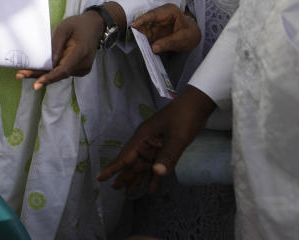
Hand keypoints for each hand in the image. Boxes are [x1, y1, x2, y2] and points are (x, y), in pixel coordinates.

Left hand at [15, 10, 103, 89]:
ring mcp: (83, 68)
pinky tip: (37, 69)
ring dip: (43, 74)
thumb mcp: (64, 28)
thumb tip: (49, 62)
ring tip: (23, 72)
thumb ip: (56, 44)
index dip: (49, 77)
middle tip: (20, 75)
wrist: (94, 26)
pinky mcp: (80, 69)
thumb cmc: (77, 25)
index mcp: (80, 53)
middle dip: (39, 76)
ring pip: (60, 74)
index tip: (37, 83)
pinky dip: (51, 71)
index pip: (63, 70)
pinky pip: (63, 71)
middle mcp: (83, 64)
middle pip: (59, 74)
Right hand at [97, 85, 215, 193]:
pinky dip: (154, 176)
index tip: (101, 178)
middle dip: (124, 175)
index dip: (114, 168)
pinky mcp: (165, 147)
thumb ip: (168, 155)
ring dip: (137, 178)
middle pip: (132, 162)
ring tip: (129, 193)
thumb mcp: (177, 137)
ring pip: (143, 165)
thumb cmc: (183, 117)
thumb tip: (156, 173)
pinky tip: (152, 188)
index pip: (125, 156)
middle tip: (115, 189)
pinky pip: (157, 164)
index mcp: (143, 137)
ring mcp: (155, 145)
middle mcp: (146, 142)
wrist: (197, 105)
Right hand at [130, 3, 200, 53]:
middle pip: (146, 21)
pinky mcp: (154, 30)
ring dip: (141, 37)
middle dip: (140, 31)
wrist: (193, 37)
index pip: (153, 14)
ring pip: (144, 28)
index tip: (133, 26)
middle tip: (135, 40)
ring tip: (140, 45)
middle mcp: (160, 15)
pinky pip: (146, 35)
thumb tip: (154, 47)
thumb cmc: (191, 34)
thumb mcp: (183, 39)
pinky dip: (144, 41)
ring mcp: (156, 22)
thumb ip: (168, 42)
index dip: (142, 20)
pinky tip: (143, 46)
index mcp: (169, 11)